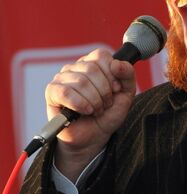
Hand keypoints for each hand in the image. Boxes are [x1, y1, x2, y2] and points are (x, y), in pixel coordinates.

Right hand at [45, 48, 135, 179]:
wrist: (94, 137)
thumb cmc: (107, 114)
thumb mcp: (126, 95)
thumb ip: (128, 75)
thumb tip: (117, 64)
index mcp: (93, 63)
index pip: (101, 56)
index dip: (111, 74)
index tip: (115, 90)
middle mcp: (76, 67)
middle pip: (92, 69)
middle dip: (103, 92)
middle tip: (104, 104)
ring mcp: (62, 78)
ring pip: (80, 81)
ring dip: (93, 101)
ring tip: (95, 110)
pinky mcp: (52, 92)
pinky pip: (66, 92)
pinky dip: (80, 104)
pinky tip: (85, 111)